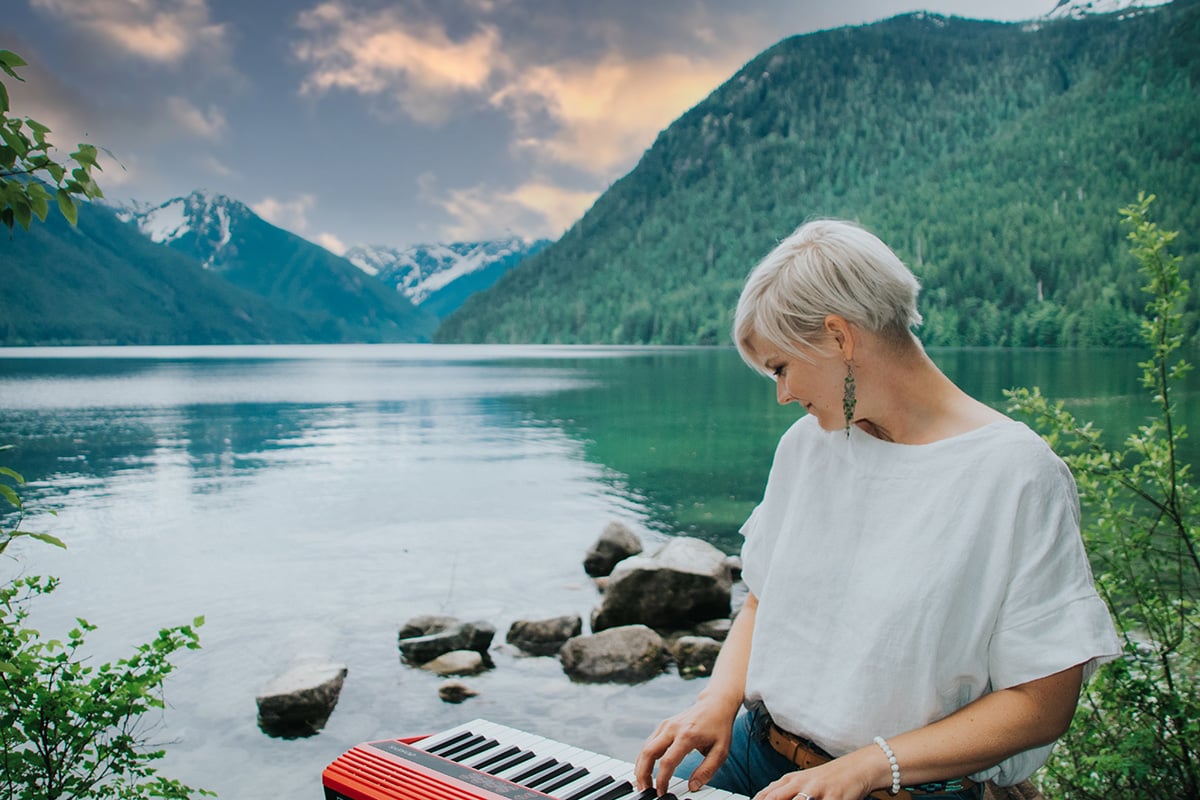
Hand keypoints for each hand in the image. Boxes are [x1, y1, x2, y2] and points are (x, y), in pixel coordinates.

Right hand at [633, 697, 738, 795]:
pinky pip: (648, 743)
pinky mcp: (663, 725)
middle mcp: (673, 728)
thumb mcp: (721, 751)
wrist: (715, 704)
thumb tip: (692, 786)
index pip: (667, 761)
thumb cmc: (719, 728)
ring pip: (645, 747)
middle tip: (644, 790)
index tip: (662, 793)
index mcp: (687, 735)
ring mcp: (666, 725)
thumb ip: (707, 770)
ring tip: (643, 783)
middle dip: (643, 774)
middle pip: (648, 752)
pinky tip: (645, 769)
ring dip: (641, 767)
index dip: (662, 780)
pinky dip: (644, 758)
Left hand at [750, 754, 875, 799]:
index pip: (766, 795)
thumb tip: (761, 797)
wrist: (857, 768)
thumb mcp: (802, 780)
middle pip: (776, 798)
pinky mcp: (834, 798)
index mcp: (791, 780)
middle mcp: (801, 784)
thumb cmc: (827, 778)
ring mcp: (817, 791)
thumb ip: (783, 790)